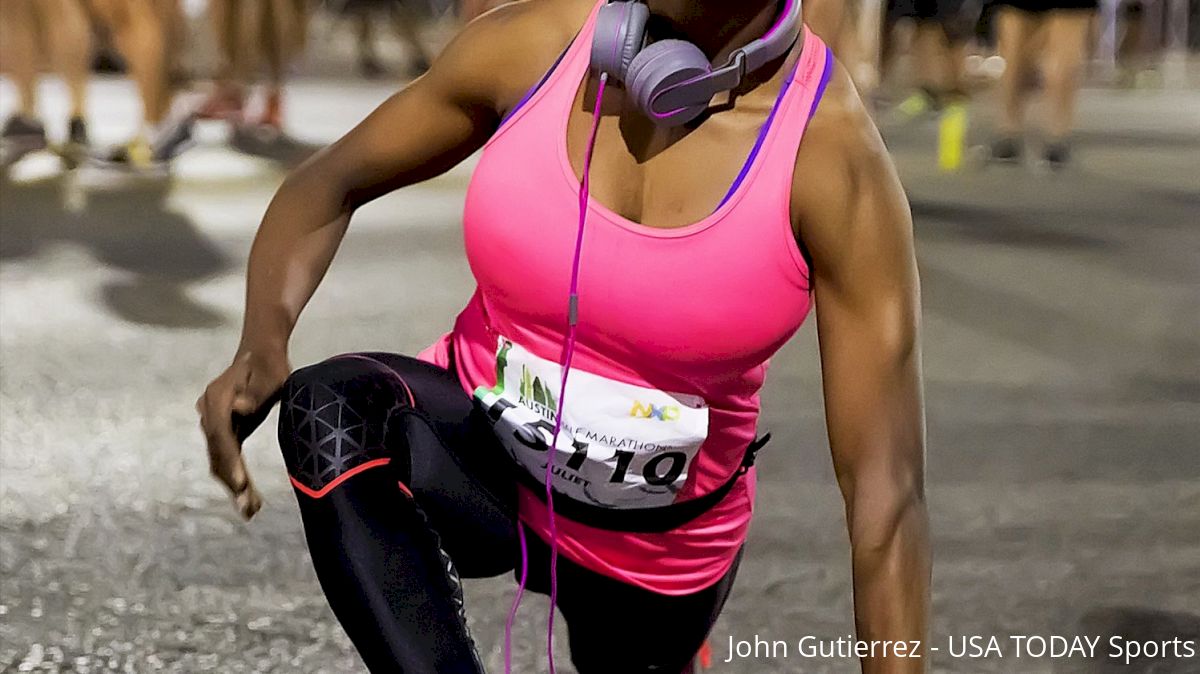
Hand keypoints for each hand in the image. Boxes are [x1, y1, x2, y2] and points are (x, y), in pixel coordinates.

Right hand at [197, 348, 290, 519]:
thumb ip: (256, 393)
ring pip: (219, 458)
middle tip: (249, 508)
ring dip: (233, 484)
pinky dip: (234, 476)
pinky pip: (225, 456)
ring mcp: (211, 421)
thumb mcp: (271, 377)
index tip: (240, 483)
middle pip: (218, 451)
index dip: (230, 461)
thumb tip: (240, 408)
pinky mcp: (222, 429)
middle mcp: (208, 411)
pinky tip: (246, 499)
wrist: (261, 353)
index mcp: (217, 398)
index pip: (222, 435)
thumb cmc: (272, 366)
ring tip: (251, 510)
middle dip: (232, 481)